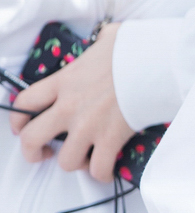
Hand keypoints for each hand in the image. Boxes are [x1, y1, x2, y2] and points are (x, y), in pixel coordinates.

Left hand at [8, 23, 133, 182]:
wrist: (158, 63)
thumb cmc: (136, 48)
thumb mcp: (109, 38)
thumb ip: (99, 43)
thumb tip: (107, 39)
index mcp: (64, 81)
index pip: (24, 102)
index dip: (18, 120)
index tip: (23, 128)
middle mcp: (69, 106)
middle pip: (32, 139)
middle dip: (33, 152)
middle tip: (44, 154)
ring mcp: (89, 126)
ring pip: (65, 161)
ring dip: (74, 163)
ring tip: (84, 159)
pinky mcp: (111, 140)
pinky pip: (98, 170)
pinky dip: (101, 173)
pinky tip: (106, 169)